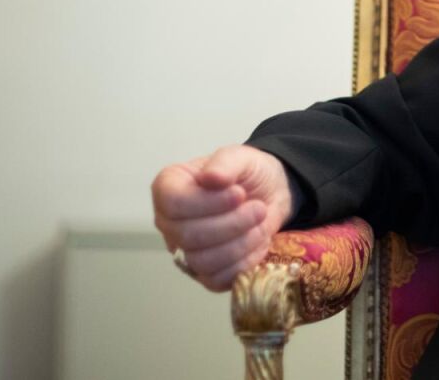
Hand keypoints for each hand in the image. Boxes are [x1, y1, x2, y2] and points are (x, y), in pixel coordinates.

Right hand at [151, 145, 294, 291]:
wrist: (270, 193)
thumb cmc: (248, 173)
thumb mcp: (240, 157)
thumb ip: (225, 163)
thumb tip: (210, 178)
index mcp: (168, 188)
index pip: (174, 204)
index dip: (209, 203)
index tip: (239, 193)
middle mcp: (169, 222)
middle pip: (188, 235)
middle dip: (232, 224)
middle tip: (259, 208)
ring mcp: (184, 250)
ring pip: (202, 261)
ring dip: (240, 243)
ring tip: (260, 223)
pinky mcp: (204, 273)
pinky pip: (216, 280)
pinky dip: (244, 263)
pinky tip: (258, 241)